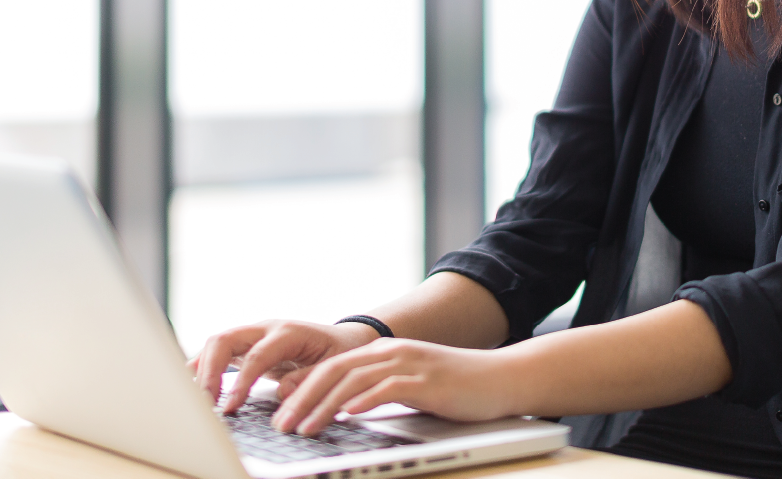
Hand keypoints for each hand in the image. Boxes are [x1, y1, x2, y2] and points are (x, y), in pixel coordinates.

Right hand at [188, 319, 378, 412]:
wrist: (344, 340)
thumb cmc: (339, 354)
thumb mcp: (333, 368)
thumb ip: (308, 379)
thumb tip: (282, 393)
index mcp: (288, 332)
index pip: (256, 356)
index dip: (240, 383)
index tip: (228, 409)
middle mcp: (266, 329)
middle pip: (225, 339)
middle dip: (209, 371)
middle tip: (203, 405)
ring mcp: (253, 336)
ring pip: (216, 343)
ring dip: (201, 370)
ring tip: (193, 402)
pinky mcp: (246, 347)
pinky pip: (217, 353)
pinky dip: (201, 368)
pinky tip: (190, 388)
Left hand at [272, 337, 513, 435]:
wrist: (500, 377)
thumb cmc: (456, 388)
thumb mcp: (410, 386)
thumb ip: (380, 391)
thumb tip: (343, 411)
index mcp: (384, 353)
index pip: (332, 368)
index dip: (302, 390)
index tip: (280, 414)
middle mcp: (392, 353)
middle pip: (335, 371)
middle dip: (303, 399)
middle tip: (281, 425)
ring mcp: (410, 364)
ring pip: (354, 380)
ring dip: (324, 405)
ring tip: (304, 428)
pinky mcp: (427, 380)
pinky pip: (389, 387)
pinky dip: (365, 401)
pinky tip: (348, 415)